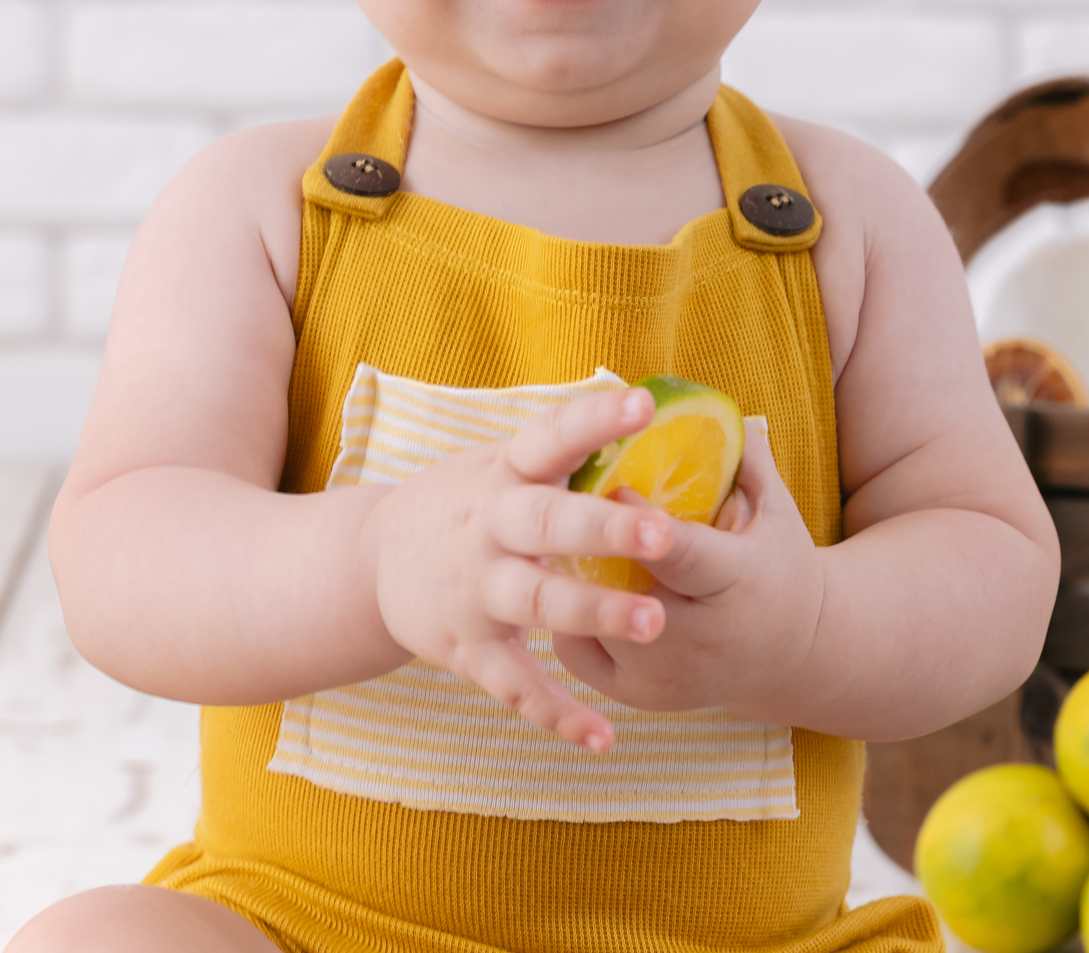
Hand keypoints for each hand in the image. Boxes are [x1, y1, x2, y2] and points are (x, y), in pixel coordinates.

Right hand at [366, 387, 675, 750]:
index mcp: (505, 472)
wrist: (373, 559)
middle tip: (664, 534)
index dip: (597, 418)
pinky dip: (556, 713)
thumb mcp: (502, 462)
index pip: (552, 435)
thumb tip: (659, 406)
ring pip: (538, 602)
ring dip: (594, 613)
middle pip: (549, 523)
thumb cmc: (470, 501)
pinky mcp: (467, 649)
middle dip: (605, 529)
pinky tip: (603, 736)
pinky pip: (515, 686)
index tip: (646, 403)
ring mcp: (476, 590)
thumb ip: (564, 449)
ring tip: (654, 622)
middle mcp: (490, 526)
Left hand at [552, 426, 823, 721]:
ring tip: (545, 538)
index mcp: (738, 581)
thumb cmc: (776, 560)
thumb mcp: (774, 506)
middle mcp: (701, 640)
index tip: (608, 485)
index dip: (640, 523)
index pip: (682, 554)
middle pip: (627, 593)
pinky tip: (563, 580)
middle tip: (556, 509)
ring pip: (591, 625)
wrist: (795, 653)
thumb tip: (694, 397)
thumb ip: (740, 454)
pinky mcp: (637, 697)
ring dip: (566, 581)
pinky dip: (565, 617)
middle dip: (591, 551)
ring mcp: (665, 677)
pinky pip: (577, 654)